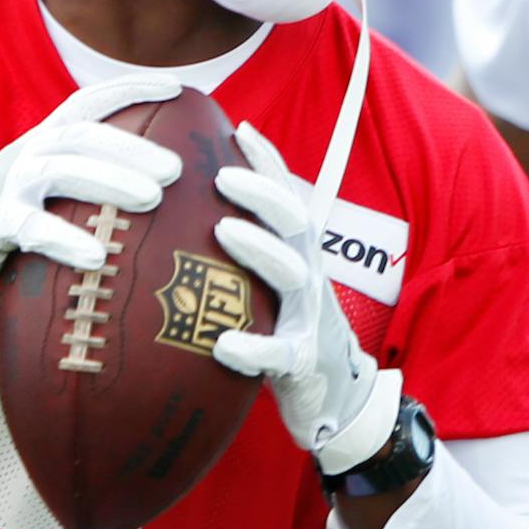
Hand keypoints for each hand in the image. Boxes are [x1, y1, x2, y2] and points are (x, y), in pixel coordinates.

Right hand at [0, 79, 183, 329]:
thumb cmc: (20, 215)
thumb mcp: (56, 185)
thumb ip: (97, 174)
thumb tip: (173, 179)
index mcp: (49, 139)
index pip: (90, 102)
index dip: (131, 88)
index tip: (177, 87)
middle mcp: (30, 153)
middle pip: (83, 136)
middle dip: (132, 147)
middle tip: (176, 169)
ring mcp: (9, 186)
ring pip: (60, 171)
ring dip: (108, 180)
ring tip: (152, 199)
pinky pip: (31, 227)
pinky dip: (65, 239)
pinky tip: (98, 256)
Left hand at [209, 121, 399, 473]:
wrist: (337, 399)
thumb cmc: (290, 333)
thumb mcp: (274, 287)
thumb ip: (248, 253)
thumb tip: (191, 214)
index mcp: (299, 257)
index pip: (288, 198)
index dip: (268, 163)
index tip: (240, 129)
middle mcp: (309, 278)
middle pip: (295, 223)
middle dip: (263, 194)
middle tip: (223, 175)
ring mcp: (309, 318)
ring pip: (291, 275)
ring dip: (259, 249)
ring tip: (223, 231)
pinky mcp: (303, 363)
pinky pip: (280, 354)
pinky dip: (253, 349)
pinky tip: (224, 345)